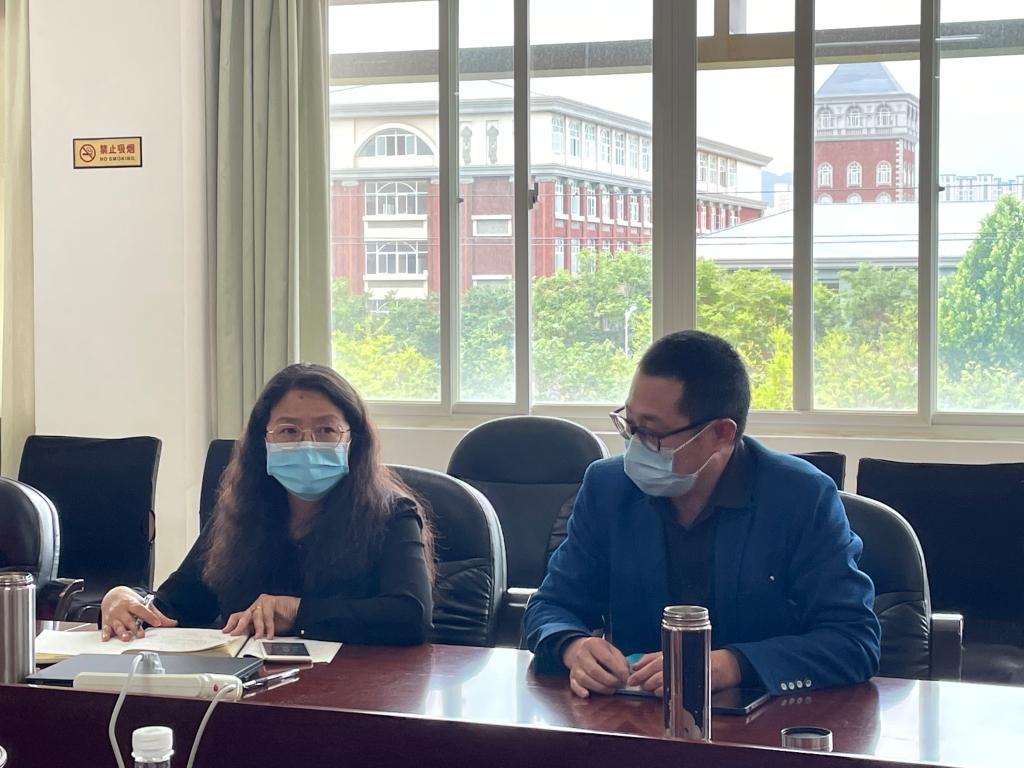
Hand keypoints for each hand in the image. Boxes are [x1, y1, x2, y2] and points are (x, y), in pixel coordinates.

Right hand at [100, 586, 176, 641]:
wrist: (113, 595)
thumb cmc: (130, 601)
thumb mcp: (143, 604)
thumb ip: (157, 615)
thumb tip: (173, 623)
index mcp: (132, 604)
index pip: (142, 610)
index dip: (150, 616)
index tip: (157, 623)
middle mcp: (122, 610)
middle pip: (129, 619)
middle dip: (135, 628)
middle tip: (141, 635)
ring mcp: (114, 616)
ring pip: (118, 625)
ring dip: (121, 632)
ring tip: (126, 637)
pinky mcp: (106, 622)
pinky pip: (105, 628)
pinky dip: (106, 633)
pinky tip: (107, 638)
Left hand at [222, 594, 300, 638]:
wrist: (297, 613)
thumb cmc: (283, 620)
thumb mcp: (265, 629)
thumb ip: (254, 631)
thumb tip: (244, 639)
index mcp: (252, 613)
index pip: (237, 617)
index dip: (230, 624)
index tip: (225, 632)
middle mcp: (255, 607)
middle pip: (243, 616)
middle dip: (239, 626)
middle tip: (236, 634)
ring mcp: (263, 603)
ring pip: (255, 616)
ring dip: (258, 629)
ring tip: (259, 638)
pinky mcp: (271, 601)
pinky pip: (267, 615)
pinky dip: (269, 626)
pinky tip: (270, 634)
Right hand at [562, 637, 628, 697]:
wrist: (579, 648)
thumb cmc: (600, 651)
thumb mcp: (611, 649)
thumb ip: (620, 661)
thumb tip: (626, 676)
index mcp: (592, 644)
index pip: (606, 659)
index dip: (618, 670)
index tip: (627, 678)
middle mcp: (581, 654)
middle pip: (595, 671)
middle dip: (610, 681)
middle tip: (620, 686)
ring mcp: (575, 666)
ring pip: (585, 679)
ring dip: (600, 688)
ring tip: (611, 690)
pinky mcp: (571, 676)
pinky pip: (574, 685)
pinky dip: (580, 691)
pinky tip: (587, 694)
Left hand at [626, 649, 741, 695]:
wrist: (723, 666)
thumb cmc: (697, 661)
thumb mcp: (678, 655)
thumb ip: (658, 658)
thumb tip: (638, 664)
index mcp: (674, 651)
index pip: (653, 657)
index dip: (641, 664)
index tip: (632, 671)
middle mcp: (679, 657)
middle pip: (656, 666)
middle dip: (643, 674)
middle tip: (633, 681)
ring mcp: (686, 668)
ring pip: (664, 675)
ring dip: (652, 682)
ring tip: (645, 687)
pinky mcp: (693, 680)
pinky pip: (676, 685)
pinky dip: (665, 689)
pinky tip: (658, 692)